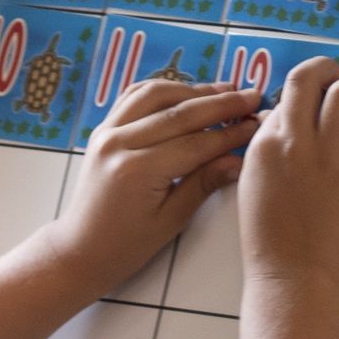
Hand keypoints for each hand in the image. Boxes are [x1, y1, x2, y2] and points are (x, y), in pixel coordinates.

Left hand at [42, 78, 254, 291]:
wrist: (81, 249)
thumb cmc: (126, 245)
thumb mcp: (171, 221)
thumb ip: (203, 184)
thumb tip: (239, 160)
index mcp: (138, 171)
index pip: (196, 143)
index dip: (230, 133)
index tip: (257, 124)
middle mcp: (119, 143)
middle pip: (180, 112)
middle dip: (220, 104)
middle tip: (252, 96)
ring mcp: (107, 131)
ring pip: (156, 94)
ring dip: (193, 89)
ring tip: (224, 91)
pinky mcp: (103, 129)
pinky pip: (134, 96)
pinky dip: (163, 89)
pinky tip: (185, 92)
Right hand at [236, 57, 338, 301]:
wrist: (292, 279)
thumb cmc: (270, 242)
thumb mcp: (253, 187)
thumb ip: (266, 152)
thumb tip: (283, 121)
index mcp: (264, 145)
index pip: (286, 96)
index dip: (303, 97)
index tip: (314, 108)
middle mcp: (294, 142)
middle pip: (310, 77)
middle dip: (330, 68)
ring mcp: (329, 158)